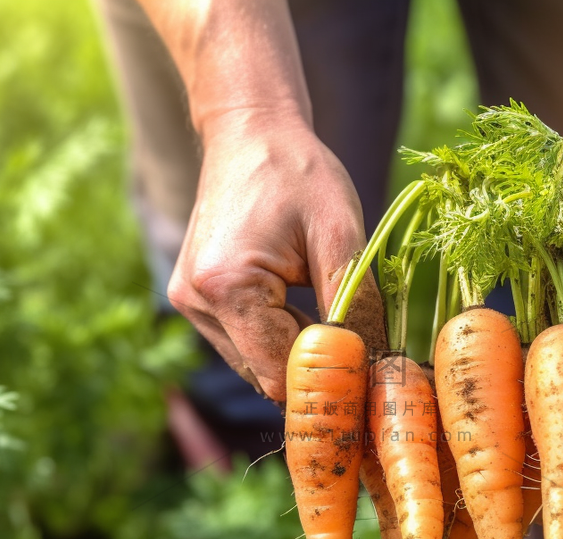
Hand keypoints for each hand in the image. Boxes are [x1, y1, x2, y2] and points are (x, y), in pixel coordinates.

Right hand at [166, 110, 385, 402]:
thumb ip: (353, 305)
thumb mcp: (341, 234)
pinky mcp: (194, 299)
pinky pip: (244, 341)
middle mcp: (196, 302)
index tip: (369, 377)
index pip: (279, 372)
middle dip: (313, 368)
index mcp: (226, 286)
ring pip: (254, 363)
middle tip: (360, 346)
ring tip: (323, 309)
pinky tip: (297, 302)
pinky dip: (276, 335)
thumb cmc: (298, 173)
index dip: (326, 382)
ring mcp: (189, 303)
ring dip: (294, 351)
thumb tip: (373, 367)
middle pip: (264, 375)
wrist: (250, 132)